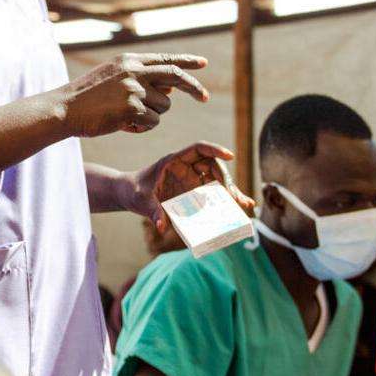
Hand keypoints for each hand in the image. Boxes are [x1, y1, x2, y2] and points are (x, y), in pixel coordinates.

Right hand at [55, 53, 208, 138]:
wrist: (65, 109)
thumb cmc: (86, 98)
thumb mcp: (112, 78)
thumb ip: (139, 78)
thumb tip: (170, 86)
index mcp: (129, 60)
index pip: (165, 59)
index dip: (187, 61)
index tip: (203, 63)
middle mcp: (134, 71)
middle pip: (175, 76)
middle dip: (194, 87)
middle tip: (205, 97)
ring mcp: (134, 89)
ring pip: (164, 105)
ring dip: (153, 115)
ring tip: (129, 117)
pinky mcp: (132, 108)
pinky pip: (153, 121)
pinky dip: (144, 126)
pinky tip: (125, 126)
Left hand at [130, 141, 251, 226]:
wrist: (129, 194)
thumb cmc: (134, 191)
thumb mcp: (141, 200)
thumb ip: (153, 211)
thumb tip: (162, 226)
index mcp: (174, 161)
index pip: (198, 149)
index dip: (214, 150)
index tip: (229, 156)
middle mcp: (187, 168)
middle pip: (213, 167)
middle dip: (225, 180)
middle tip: (232, 197)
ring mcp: (192, 180)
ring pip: (217, 181)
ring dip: (231, 192)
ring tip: (245, 205)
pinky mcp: (194, 192)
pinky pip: (213, 193)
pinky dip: (227, 199)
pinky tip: (242, 206)